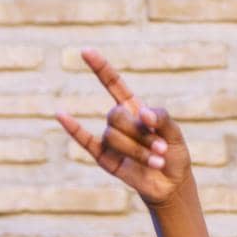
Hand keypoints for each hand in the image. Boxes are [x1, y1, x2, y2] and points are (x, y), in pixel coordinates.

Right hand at [56, 49, 189, 207]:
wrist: (172, 184)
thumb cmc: (174, 155)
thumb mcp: (175, 133)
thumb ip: (162, 118)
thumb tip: (142, 113)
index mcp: (134, 109)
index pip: (114, 84)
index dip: (101, 68)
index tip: (86, 51)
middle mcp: (119, 121)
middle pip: (116, 116)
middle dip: (141, 134)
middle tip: (161, 147)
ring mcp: (109, 139)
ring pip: (113, 136)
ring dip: (139, 150)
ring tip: (157, 160)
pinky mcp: (104, 158)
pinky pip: (85, 141)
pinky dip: (73, 128)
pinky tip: (61, 114)